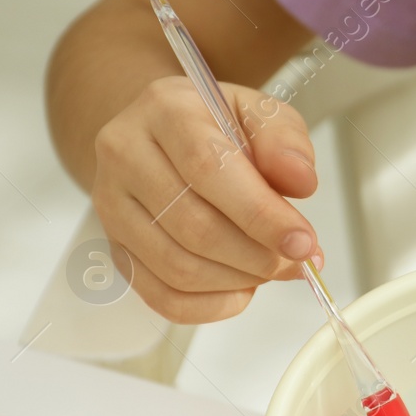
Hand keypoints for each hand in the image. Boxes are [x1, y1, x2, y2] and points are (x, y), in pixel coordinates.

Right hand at [90, 76, 318, 323]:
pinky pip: (162, 297)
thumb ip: (285, 141)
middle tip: (295, 260)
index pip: (209, 169)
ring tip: (270, 267)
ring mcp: (112, 205)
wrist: (163, 137)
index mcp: (166, 110)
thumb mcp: (260, 114)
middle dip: (258, 256)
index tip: (303, 242)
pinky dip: (213, 305)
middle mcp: (126, 154)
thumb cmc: (216, 127)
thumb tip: (300, 180)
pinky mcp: (116, 247)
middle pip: (194, 226)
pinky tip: (241, 288)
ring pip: (178, 267)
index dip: (261, 215)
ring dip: (239, 280)